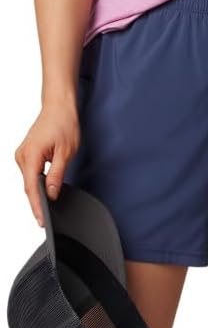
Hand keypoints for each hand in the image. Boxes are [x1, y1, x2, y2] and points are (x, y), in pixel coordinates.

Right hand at [14, 101, 80, 225]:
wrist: (58, 107)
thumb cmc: (63, 123)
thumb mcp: (65, 152)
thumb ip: (56, 175)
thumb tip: (50, 193)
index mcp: (31, 154)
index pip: (31, 187)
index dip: (36, 206)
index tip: (40, 220)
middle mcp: (22, 156)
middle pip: (28, 186)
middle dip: (37, 203)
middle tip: (45, 220)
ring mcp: (22, 155)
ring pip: (28, 181)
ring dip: (36, 193)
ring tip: (45, 209)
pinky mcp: (25, 155)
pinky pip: (29, 174)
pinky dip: (35, 183)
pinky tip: (43, 191)